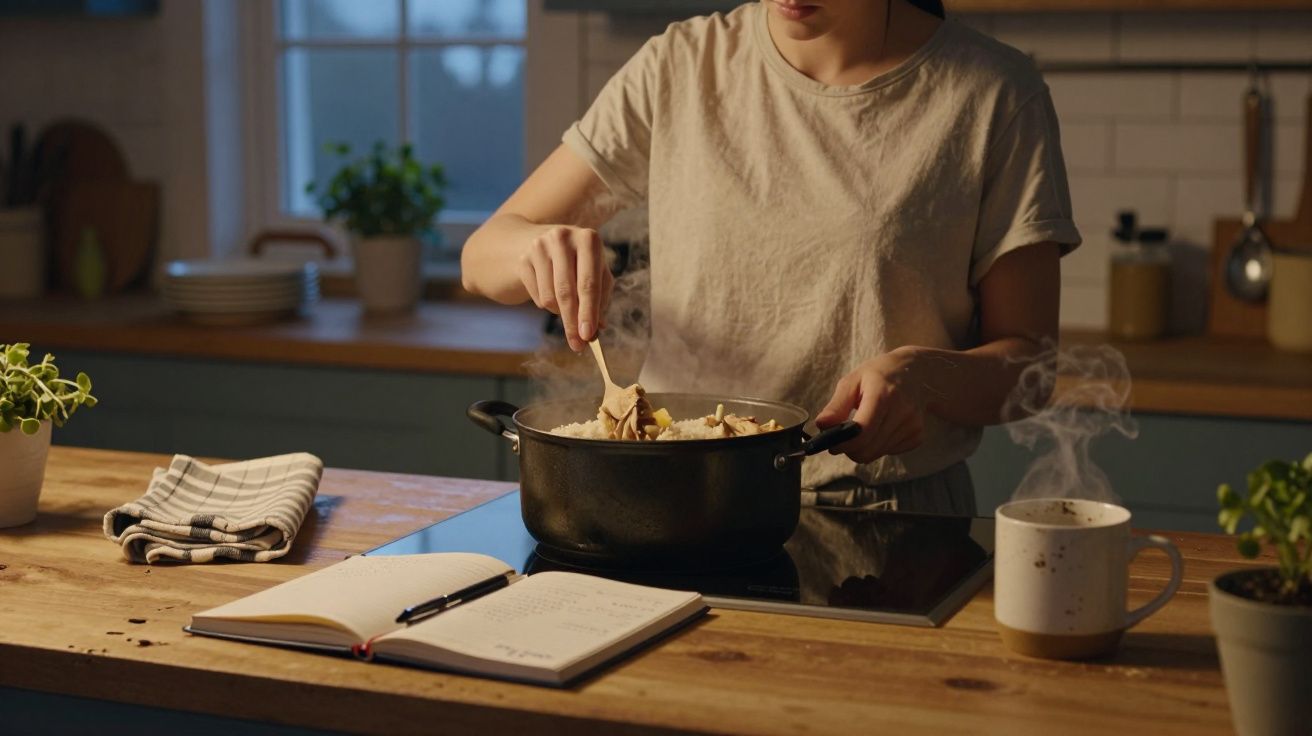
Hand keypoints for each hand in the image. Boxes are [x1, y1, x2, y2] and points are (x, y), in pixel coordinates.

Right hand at [518, 225, 613, 351]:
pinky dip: (546, 304)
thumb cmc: (576, 262)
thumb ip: (599, 298)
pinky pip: (537, 296)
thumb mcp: (593, 272)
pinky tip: (549, 292)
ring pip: (550, 297)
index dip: (589, 312)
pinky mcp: (523, 259)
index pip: (590, 283)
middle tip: (577, 344)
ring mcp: (539, 246)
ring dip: (560, 312)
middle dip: (572, 322)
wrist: (537, 243)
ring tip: (565, 305)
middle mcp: (563, 238)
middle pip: (567, 292)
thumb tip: (597, 330)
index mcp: (589, 239)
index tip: (588, 335)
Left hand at [815, 348, 927, 463]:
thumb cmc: (878, 375)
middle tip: (843, 437)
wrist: (917, 373)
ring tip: (864, 427)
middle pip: (867, 448)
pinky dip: (878, 446)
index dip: (843, 443)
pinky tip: (881, 427)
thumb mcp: (853, 381)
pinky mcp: (918, 436)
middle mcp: (902, 411)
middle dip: (850, 448)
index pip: (862, 431)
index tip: (831, 444)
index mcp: (883, 394)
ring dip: (863, 447)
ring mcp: (913, 426)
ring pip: (876, 454)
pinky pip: (888, 452)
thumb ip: (836, 405)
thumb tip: (821, 425)